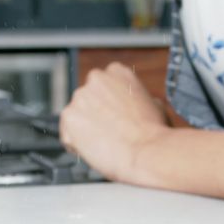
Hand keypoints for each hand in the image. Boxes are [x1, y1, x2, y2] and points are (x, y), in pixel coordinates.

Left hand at [59, 63, 168, 183]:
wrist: (146, 151)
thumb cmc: (154, 132)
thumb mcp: (155, 104)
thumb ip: (136, 98)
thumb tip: (134, 103)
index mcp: (117, 72)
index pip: (102, 86)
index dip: (107, 105)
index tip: (113, 117)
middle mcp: (96, 79)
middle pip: (87, 100)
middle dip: (94, 115)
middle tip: (109, 132)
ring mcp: (80, 97)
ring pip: (76, 117)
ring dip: (85, 130)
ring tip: (104, 143)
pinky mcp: (68, 117)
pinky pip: (67, 134)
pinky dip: (76, 145)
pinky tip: (95, 150)